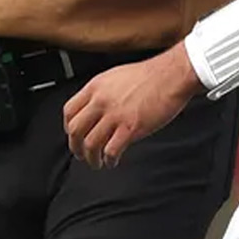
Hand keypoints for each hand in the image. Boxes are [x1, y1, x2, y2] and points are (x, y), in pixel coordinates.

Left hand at [63, 43, 203, 169]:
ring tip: (96, 162)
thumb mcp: (115, 77)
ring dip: (91, 158)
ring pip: (90, 144)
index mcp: (95, 87)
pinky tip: (112, 161)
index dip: (68, 127)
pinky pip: (111, 150)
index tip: (73, 134)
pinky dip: (109, 160)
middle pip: (75, 130)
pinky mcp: (130, 128)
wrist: (170, 75)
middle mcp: (101, 101)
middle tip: (80, 154)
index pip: (69, 111)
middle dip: (75, 146)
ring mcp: (115, 115)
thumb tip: (95, 107)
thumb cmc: (149, 75)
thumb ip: (102, 92)